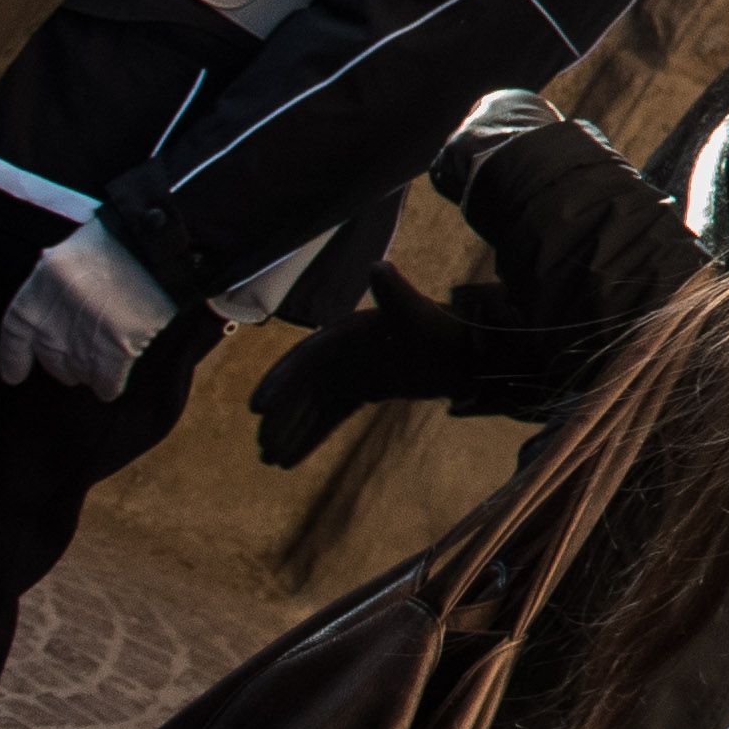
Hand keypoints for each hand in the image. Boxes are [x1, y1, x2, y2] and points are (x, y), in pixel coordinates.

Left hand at [0, 217, 184, 399]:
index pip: (15, 333)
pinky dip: (109, 387)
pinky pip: (107, 381)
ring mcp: (85, 338)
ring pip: (77, 372)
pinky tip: (111, 388)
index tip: (13, 377)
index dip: (13, 357)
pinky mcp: (117, 350)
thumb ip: (55, 283)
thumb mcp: (71, 254)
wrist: (154, 245)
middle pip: (50, 356)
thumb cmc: (116, 242)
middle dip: (60, 365)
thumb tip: (51, 306)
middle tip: (73, 365)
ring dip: (86, 373)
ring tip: (98, 367)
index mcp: (39, 290)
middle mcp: (55, 320)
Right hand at [248, 265, 487, 466]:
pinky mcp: (363, 391)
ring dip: (290, 431)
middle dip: (281, 417)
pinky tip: (290, 461)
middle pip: (302, 388)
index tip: (261, 409)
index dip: (280, 382)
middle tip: (263, 448)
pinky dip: (310, 436)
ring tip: (270, 461)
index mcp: (345, 333)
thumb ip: (395, 293)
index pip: (305, 359)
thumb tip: (378, 267)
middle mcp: (341, 352)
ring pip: (312, 406)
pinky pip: (329, 417)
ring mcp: (350, 373)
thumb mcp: (417, 312)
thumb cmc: (440, 327)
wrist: (467, 349)